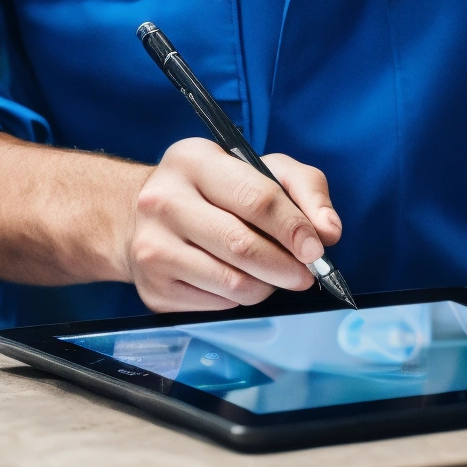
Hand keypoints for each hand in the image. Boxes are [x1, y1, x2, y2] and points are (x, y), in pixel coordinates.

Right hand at [125, 138, 342, 311]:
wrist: (138, 217)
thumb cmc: (211, 190)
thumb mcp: (259, 168)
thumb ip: (304, 188)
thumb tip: (328, 231)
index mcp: (193, 161)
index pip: (255, 198)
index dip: (293, 228)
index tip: (317, 248)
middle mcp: (164, 201)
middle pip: (243, 245)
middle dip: (286, 265)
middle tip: (306, 273)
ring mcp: (153, 248)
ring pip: (232, 283)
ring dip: (267, 285)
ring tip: (272, 274)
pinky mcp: (154, 289)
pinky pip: (217, 304)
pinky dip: (241, 299)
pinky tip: (238, 279)